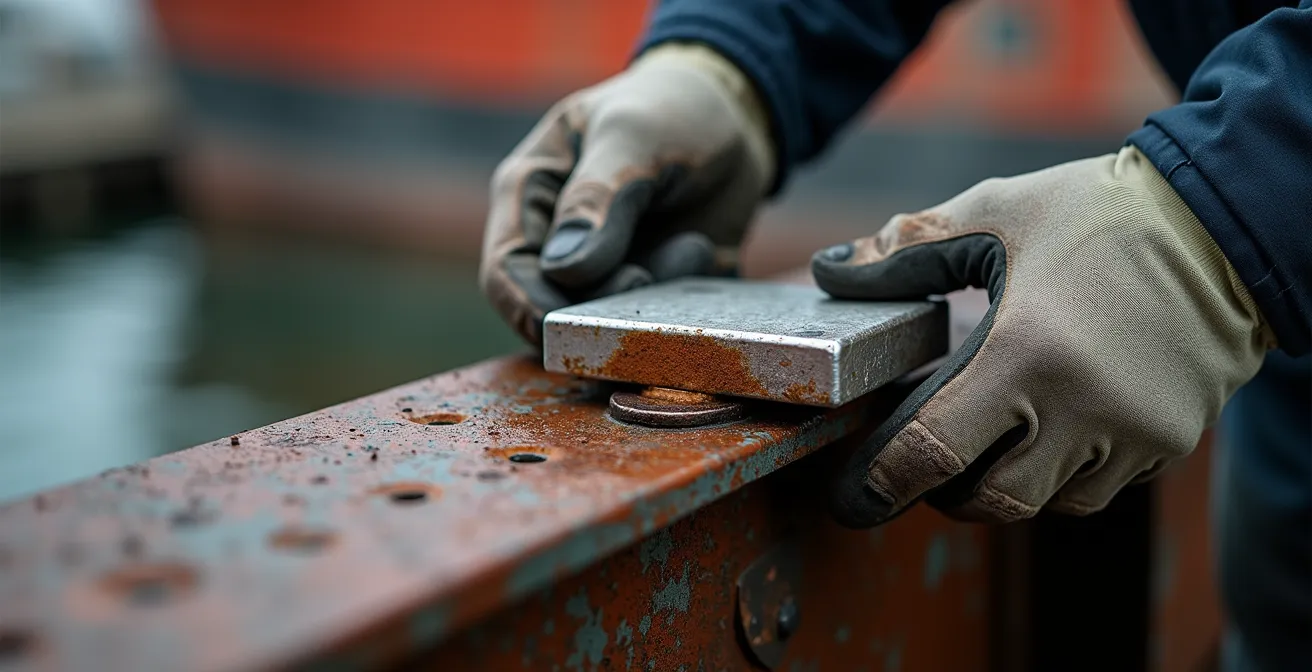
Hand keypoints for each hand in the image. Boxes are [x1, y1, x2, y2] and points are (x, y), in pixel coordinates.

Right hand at [479, 44, 773, 343]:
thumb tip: (564, 270)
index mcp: (529, 194)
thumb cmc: (668, 110)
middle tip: (646, 275)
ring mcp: (603, 274)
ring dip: (647, 305)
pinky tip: (701, 252)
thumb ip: (597, 198)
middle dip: (597, 312)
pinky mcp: (648, 293)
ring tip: (691, 246)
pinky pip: (653, 326)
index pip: (505, 270)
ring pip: (604, 326)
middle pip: (548, 311)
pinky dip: (677, 309)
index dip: (530, 307)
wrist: (733, 118)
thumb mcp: (633, 136)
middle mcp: (555, 243)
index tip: (577, 322)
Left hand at [815, 146, 1272, 525]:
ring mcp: (1134, 434)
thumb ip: (907, 248)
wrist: (1229, 223)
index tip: (852, 499)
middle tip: (921, 464)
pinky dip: (1061, 472)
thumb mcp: (996, 213)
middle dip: (943, 493)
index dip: (880, 486)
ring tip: (990, 434)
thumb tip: (832, 268)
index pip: (933, 452)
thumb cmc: (1100, 214)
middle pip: (990, 500)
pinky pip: (1098, 486)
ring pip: (1048, 502)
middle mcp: (1083, 408)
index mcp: (1026, 352)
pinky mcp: (1170, 443)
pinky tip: (1049, 426)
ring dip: (1007, 482)